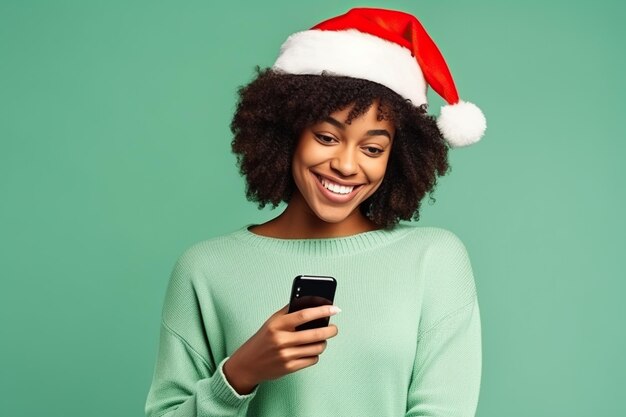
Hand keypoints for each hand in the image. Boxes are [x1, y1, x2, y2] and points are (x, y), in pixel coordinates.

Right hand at [223, 303, 339, 393]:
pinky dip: (315, 354)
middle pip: (315, 334)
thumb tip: (311, 302)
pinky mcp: (289, 368)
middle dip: (330, 330)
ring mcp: (286, 355)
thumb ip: (289, 311)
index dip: (322, 311)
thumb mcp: (272, 321)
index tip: (334, 309)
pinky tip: (312, 350)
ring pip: (317, 348)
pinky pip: (312, 360)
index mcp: (277, 325)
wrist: (248, 364)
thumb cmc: (262, 340)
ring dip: (323, 343)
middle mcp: (282, 340)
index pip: (304, 315)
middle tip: (334, 328)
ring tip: (322, 340)